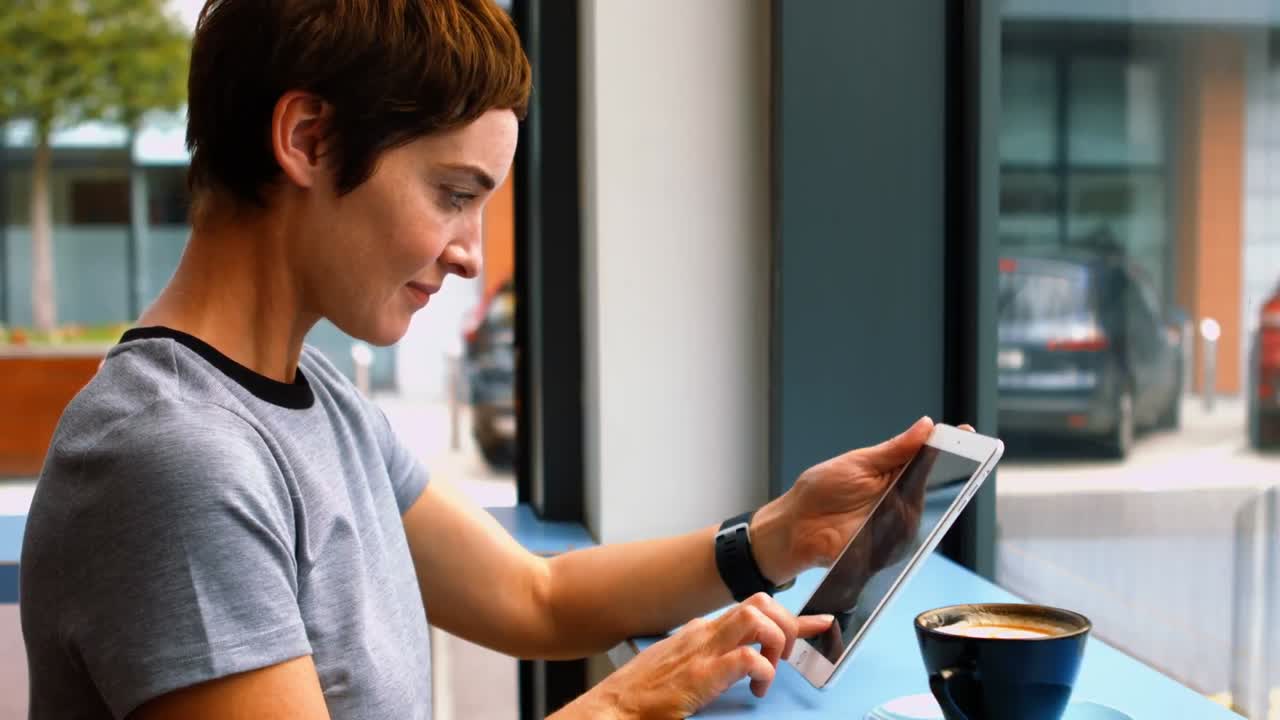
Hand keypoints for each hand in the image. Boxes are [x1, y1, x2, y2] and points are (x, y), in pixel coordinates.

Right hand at [556, 593, 832, 719]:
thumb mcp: (679, 668)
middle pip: (760, 603)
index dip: (792, 616)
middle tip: (788, 656)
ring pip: (756, 618)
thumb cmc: (642, 695)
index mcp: (700, 632)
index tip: (818, 623)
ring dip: (775, 641)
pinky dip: (762, 671)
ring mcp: (702, 651)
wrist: (614, 708)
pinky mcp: (701, 674)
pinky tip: (756, 689)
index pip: (752, 608)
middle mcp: (703, 633)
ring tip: (771, 669)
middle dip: (787, 624)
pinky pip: (747, 658)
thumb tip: (735, 663)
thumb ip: (706, 659)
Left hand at [751, 417, 973, 584]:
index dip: (949, 446)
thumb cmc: (820, 491)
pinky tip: (919, 514)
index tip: (969, 434)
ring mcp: (897, 521)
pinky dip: (914, 527)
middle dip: (955, 472)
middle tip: (968, 459)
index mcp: (892, 470)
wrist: (796, 528)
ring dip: (937, 499)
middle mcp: (900, 496)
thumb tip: (926, 425)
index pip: (927, 456)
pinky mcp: (891, 547)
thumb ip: (893, 450)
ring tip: (947, 482)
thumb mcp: (858, 463)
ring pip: (929, 512)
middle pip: (937, 484)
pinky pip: (910, 539)